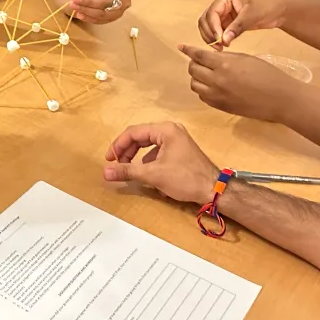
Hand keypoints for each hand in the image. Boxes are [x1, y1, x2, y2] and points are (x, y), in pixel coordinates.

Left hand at [69, 0, 132, 23]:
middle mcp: (125, 1)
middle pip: (105, 3)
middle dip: (88, 1)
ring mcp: (119, 12)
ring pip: (102, 14)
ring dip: (86, 11)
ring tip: (74, 6)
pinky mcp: (112, 19)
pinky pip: (100, 21)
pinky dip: (88, 18)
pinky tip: (79, 14)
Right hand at [103, 122, 217, 203]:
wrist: (213, 189)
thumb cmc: (185, 178)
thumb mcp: (153, 174)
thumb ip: (128, 171)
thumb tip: (105, 172)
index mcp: (165, 130)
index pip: (133, 132)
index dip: (118, 146)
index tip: (109, 159)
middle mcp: (171, 130)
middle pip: (140, 137)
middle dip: (127, 152)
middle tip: (117, 165)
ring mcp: (177, 140)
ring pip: (149, 145)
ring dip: (138, 158)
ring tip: (132, 171)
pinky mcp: (180, 150)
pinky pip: (158, 152)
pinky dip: (150, 162)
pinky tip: (149, 176)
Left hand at [180, 45, 299, 122]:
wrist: (279, 98)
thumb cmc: (267, 74)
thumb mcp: (245, 59)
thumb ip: (225, 57)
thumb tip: (211, 57)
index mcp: (224, 64)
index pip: (198, 55)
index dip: (188, 50)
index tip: (181, 46)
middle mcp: (216, 80)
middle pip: (193, 70)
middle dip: (194, 63)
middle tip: (201, 61)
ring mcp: (217, 96)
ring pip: (195, 85)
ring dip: (197, 77)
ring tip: (207, 74)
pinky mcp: (220, 107)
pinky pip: (203, 97)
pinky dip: (203, 90)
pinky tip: (212, 86)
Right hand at [198, 0, 289, 46]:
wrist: (281, 10)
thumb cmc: (267, 6)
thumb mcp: (252, 15)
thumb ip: (237, 26)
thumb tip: (223, 40)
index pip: (211, 13)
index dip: (213, 27)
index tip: (220, 40)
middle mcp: (221, 5)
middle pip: (205, 20)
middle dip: (209, 33)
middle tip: (219, 46)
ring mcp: (225, 14)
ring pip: (209, 27)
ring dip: (211, 37)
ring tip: (221, 48)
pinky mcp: (229, 23)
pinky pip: (218, 32)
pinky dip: (218, 39)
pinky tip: (224, 46)